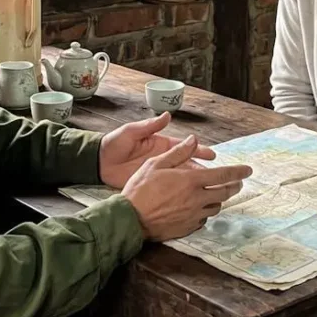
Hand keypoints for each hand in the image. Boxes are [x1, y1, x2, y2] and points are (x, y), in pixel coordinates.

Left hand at [98, 112, 215, 188]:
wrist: (98, 162)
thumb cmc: (114, 144)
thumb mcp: (131, 132)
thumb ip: (149, 125)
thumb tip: (167, 115)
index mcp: (160, 145)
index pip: (185, 148)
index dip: (199, 151)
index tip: (213, 156)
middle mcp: (163, 159)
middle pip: (187, 165)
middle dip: (203, 171)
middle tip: (219, 177)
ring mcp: (158, 174)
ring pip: (181, 180)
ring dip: (194, 185)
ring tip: (209, 191)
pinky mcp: (151, 185)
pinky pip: (169, 191)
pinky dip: (180, 195)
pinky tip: (190, 201)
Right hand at [122, 135, 252, 240]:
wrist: (131, 219)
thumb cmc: (140, 190)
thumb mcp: (155, 164)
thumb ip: (178, 153)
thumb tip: (194, 140)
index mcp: (191, 181)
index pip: (223, 175)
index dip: (238, 172)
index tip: (248, 170)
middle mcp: (196, 199)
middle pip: (225, 193)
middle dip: (234, 186)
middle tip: (237, 183)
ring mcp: (193, 215)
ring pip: (215, 207)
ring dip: (218, 199)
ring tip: (215, 194)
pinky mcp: (188, 227)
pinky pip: (203, 220)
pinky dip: (204, 212)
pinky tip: (198, 209)